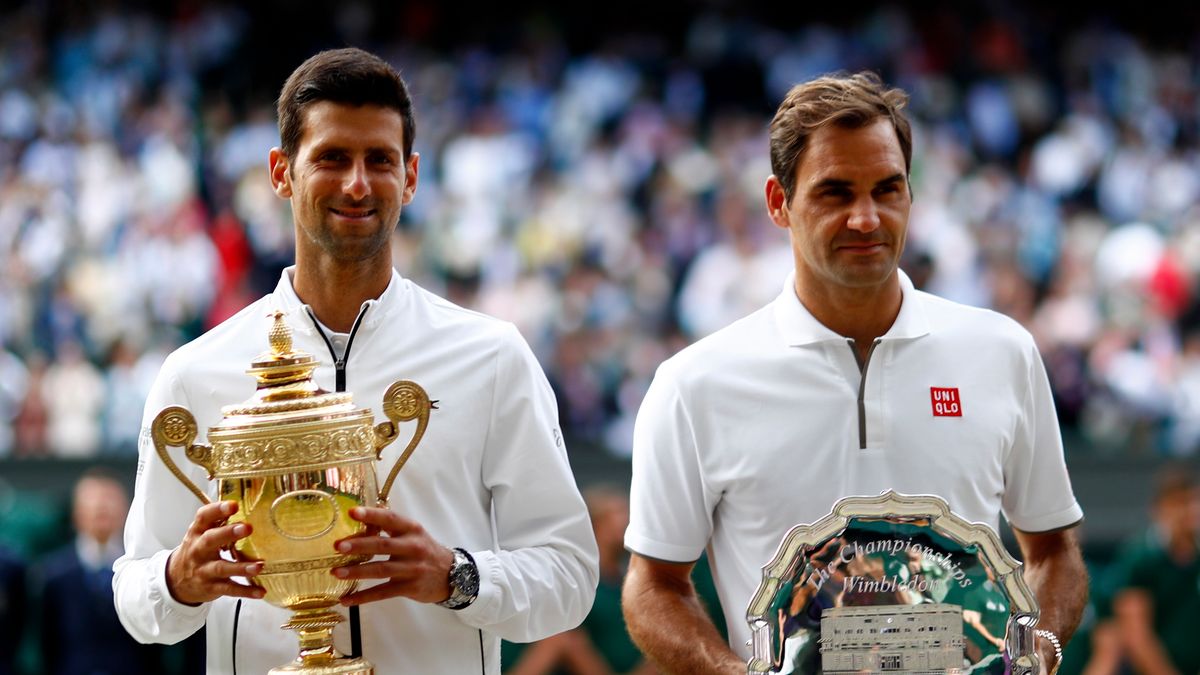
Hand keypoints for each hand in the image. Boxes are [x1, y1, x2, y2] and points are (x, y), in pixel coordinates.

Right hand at [165, 501, 263, 605]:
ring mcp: (203, 570)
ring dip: (241, 567)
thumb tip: (246, 505)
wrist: (176, 581)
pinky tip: (260, 591)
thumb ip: (219, 521)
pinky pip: (229, 589)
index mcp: (197, 533)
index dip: (217, 510)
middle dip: (228, 533)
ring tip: (259, 566)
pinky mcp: (211, 587)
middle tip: (247, 528)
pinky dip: (245, 591)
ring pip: (221, 567)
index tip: (233, 505)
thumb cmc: (196, 551)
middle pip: (210, 540)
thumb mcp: (201, 534)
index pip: (203, 517)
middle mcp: (198, 550)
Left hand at [331, 507, 454, 605]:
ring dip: (357, 571)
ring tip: (336, 572)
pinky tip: (346, 599)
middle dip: (359, 545)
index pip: (390, 519)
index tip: (352, 512)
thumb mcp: (413, 534)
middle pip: (383, 545)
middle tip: (339, 546)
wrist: (452, 574)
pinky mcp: (409, 587)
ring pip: (381, 570)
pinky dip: (363, 596)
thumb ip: (390, 528)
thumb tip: (361, 522)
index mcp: (412, 529)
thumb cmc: (424, 551)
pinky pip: (383, 592)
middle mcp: (413, 547)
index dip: (371, 515)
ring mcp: (412, 568)